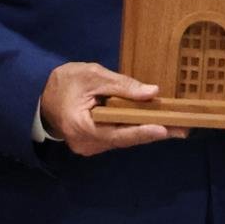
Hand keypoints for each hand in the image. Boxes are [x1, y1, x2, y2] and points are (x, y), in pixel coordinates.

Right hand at [39, 62, 184, 155]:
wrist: (41, 96)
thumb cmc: (65, 82)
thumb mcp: (93, 76)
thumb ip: (122, 86)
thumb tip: (152, 93)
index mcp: (81, 127)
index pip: (118, 132)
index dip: (142, 131)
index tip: (165, 129)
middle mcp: (86, 144)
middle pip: (125, 139)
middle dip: (154, 132)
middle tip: (183, 128)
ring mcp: (89, 147)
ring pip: (123, 140)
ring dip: (146, 131)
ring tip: (176, 126)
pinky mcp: (93, 144)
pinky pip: (117, 138)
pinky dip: (134, 130)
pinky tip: (154, 124)